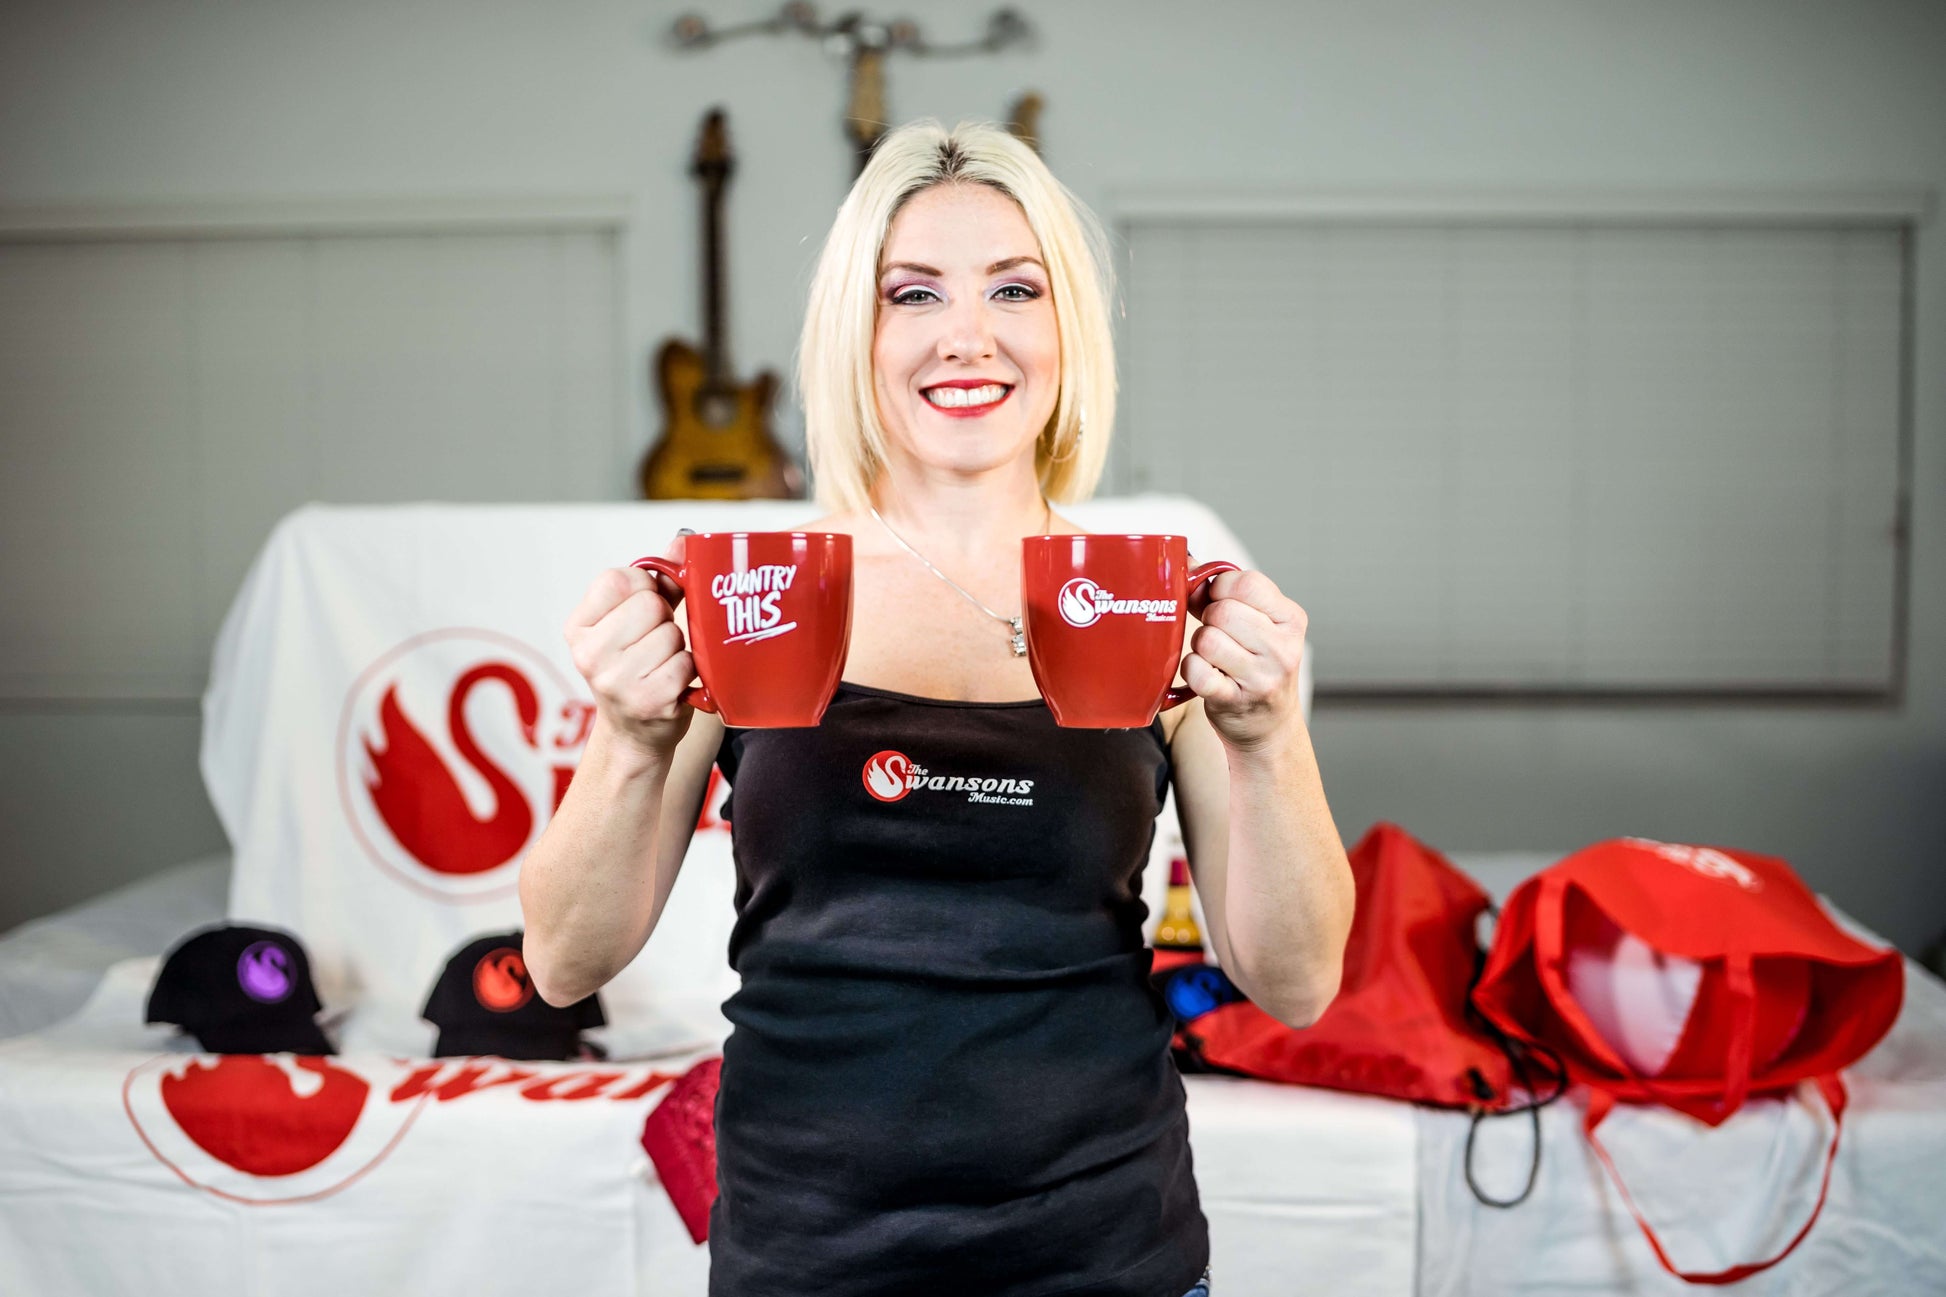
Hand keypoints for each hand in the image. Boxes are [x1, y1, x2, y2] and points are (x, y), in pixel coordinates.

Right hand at [563, 533, 696, 758]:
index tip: (641, 613)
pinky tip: (673, 684)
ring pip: (671, 634)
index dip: (644, 589)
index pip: (619, 579)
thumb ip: (661, 580)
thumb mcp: (634, 623)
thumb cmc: (639, 668)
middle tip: (655, 644)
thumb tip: (685, 539)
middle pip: (650, 604)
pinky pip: (685, 663)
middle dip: (664, 620)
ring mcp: (615, 681)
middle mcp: (588, 654)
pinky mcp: (647, 702)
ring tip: (662, 666)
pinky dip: (688, 671)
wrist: (635, 735)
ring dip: (677, 648)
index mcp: (578, 627)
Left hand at [1181, 569, 1307, 752]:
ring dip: (1200, 646)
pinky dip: (1191, 670)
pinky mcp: (1235, 701)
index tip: (1219, 601)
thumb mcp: (1258, 625)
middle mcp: (1282, 648)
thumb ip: (1224, 594)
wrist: (1270, 727)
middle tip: (1218, 635)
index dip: (1221, 588)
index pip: (1247, 583)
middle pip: (1223, 612)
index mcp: (1291, 620)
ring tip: (1214, 657)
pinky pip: (1197, 671)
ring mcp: (1262, 677)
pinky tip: (1204, 674)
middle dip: (1209, 620)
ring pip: (1207, 640)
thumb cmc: (1258, 667)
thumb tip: (1186, 564)